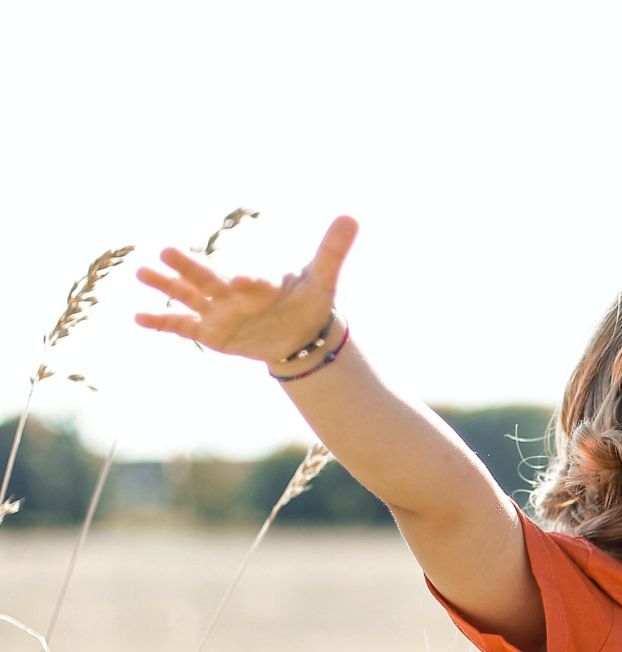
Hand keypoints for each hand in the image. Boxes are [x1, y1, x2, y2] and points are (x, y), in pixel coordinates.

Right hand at [133, 216, 357, 362]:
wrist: (297, 332)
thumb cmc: (307, 302)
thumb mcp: (323, 280)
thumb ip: (332, 251)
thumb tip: (351, 217)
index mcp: (259, 282)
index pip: (254, 282)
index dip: (252, 283)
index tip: (247, 281)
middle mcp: (232, 292)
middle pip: (208, 279)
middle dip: (189, 267)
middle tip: (166, 250)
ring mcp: (218, 311)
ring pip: (188, 296)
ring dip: (167, 286)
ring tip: (142, 272)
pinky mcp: (210, 332)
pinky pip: (182, 326)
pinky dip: (162, 322)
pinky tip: (139, 317)